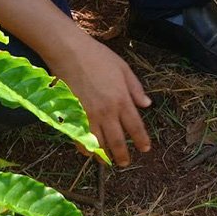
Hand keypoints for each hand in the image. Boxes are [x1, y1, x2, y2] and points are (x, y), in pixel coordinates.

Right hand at [49, 35, 151, 165]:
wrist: (69, 52)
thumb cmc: (98, 56)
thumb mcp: (123, 68)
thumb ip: (135, 89)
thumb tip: (146, 105)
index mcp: (122, 99)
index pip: (135, 127)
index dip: (142, 140)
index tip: (145, 149)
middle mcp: (107, 112)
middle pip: (117, 141)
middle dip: (122, 155)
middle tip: (125, 163)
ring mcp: (88, 115)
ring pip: (98, 144)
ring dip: (104, 155)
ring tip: (107, 160)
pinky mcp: (73, 116)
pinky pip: (80, 138)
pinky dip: (85, 148)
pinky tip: (88, 150)